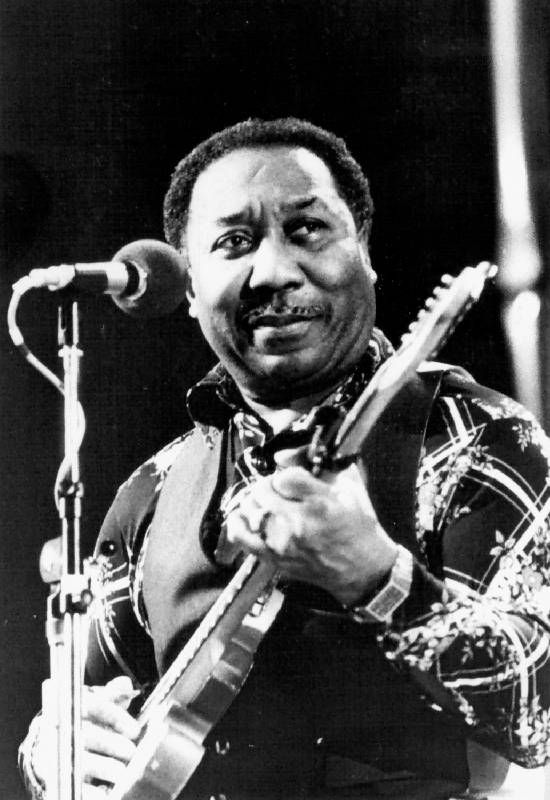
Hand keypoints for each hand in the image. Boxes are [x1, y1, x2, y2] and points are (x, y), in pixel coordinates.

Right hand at [33, 676, 140, 798]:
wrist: (49, 750)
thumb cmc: (81, 724)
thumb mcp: (94, 706)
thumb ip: (110, 696)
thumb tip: (125, 684)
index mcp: (69, 707)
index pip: (92, 705)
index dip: (115, 716)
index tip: (134, 730)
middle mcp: (59, 730)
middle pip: (87, 734)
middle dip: (113, 744)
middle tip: (131, 752)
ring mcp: (54, 755)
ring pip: (83, 761)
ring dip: (107, 767)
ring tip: (123, 772)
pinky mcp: (56, 780)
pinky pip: (75, 787)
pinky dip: (93, 792)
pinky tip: (107, 793)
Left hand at [225, 462, 397, 605]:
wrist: (363, 569)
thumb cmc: (358, 527)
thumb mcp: (350, 486)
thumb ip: (320, 463)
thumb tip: (282, 455)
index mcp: (320, 504)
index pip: (284, 475)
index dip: (288, 473)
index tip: (295, 480)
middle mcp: (298, 523)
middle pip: (263, 490)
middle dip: (271, 485)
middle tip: (282, 491)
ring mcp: (282, 543)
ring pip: (249, 509)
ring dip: (258, 502)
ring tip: (270, 504)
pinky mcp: (273, 558)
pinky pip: (241, 536)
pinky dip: (239, 522)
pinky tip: (248, 517)